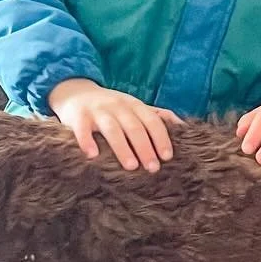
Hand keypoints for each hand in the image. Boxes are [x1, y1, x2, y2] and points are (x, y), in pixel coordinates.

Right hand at [47, 79, 180, 171]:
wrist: (76, 93)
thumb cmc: (112, 107)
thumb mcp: (135, 107)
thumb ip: (157, 116)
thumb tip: (184, 126)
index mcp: (134, 105)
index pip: (152, 121)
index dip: (160, 138)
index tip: (167, 157)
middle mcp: (117, 106)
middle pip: (134, 127)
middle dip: (145, 147)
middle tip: (152, 168)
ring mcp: (97, 110)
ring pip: (112, 129)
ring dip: (122, 148)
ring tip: (131, 166)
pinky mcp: (78, 116)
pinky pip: (82, 129)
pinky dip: (86, 141)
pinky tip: (92, 155)